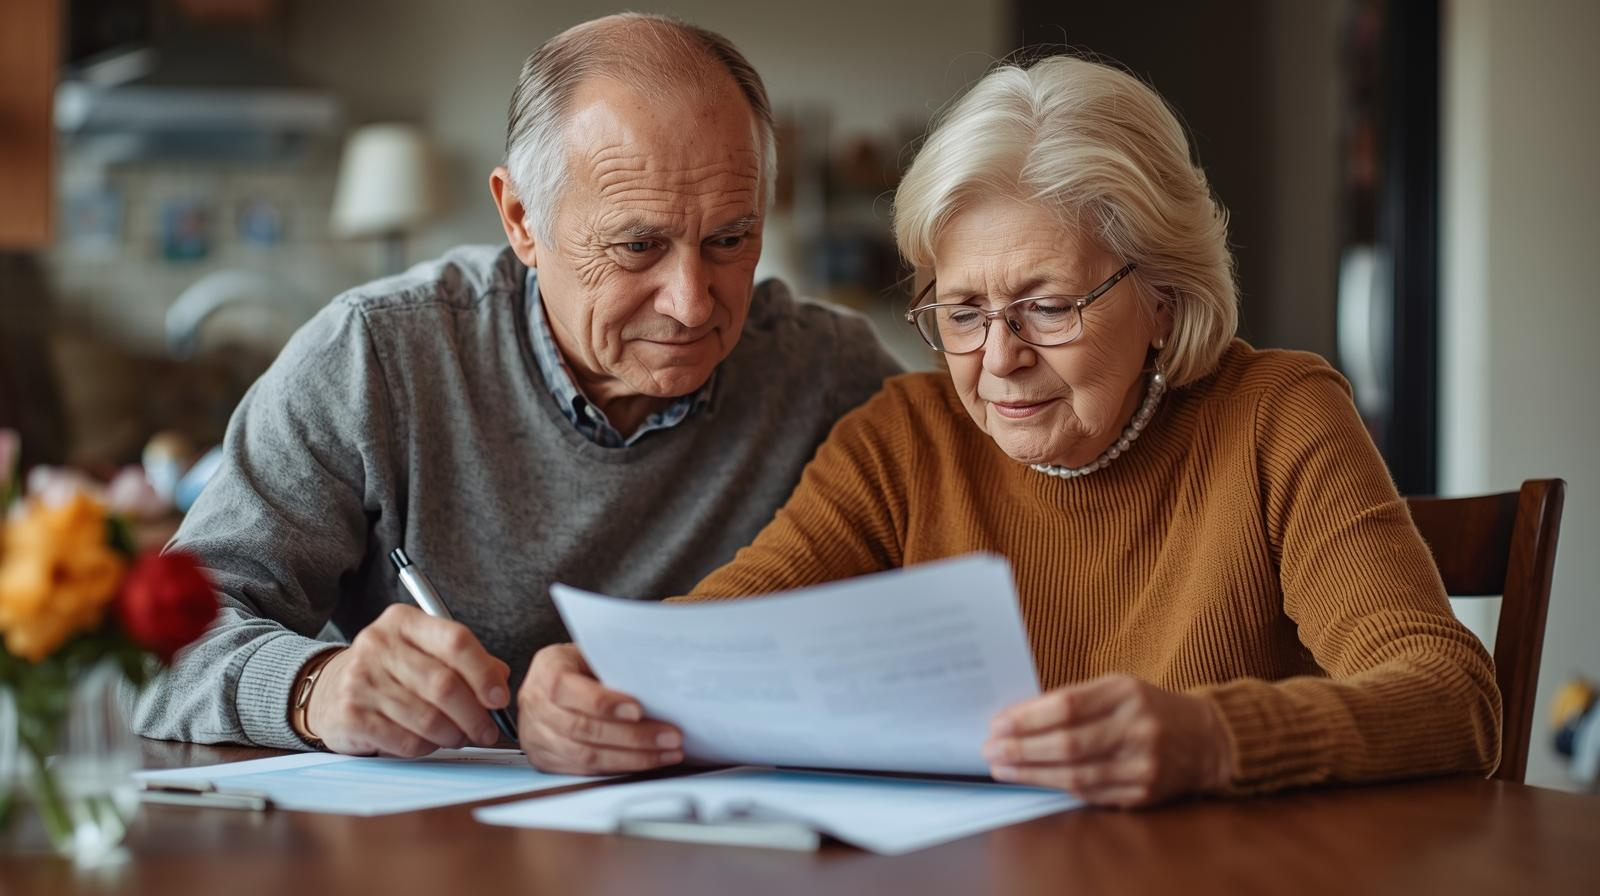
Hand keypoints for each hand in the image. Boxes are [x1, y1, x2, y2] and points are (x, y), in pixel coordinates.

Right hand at [305, 604, 510, 756]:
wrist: (329, 690)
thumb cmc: (389, 671)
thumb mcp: (424, 651)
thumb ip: (465, 660)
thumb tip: (500, 679)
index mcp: (403, 621)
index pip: (456, 641)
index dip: (484, 673)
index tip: (500, 697)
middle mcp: (379, 645)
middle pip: (444, 684)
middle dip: (475, 715)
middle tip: (486, 729)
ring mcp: (361, 680)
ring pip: (428, 718)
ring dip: (454, 735)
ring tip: (460, 737)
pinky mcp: (351, 716)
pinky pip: (407, 741)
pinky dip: (428, 747)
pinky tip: (430, 743)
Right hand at [517, 643, 682, 773]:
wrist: (552, 682)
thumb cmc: (581, 664)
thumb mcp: (593, 653)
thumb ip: (614, 666)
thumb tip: (657, 683)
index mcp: (547, 670)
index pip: (566, 688)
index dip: (602, 702)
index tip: (638, 710)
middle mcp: (536, 704)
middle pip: (581, 728)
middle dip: (632, 736)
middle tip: (670, 737)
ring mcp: (536, 736)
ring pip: (586, 755)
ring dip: (632, 757)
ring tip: (667, 752)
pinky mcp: (545, 759)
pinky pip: (585, 770)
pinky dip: (619, 767)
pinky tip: (647, 761)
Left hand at [983, 674, 1232, 806]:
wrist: (1206, 740)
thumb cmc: (1149, 708)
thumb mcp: (1117, 689)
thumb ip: (1073, 700)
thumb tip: (1019, 717)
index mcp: (1126, 693)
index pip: (1066, 706)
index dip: (1027, 718)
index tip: (998, 723)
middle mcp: (1136, 728)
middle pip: (1067, 744)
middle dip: (1022, 749)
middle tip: (991, 750)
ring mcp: (1142, 764)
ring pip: (1076, 775)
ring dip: (1032, 773)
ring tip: (1003, 768)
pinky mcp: (1143, 793)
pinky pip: (1091, 794)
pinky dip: (1058, 787)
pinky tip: (1035, 781)